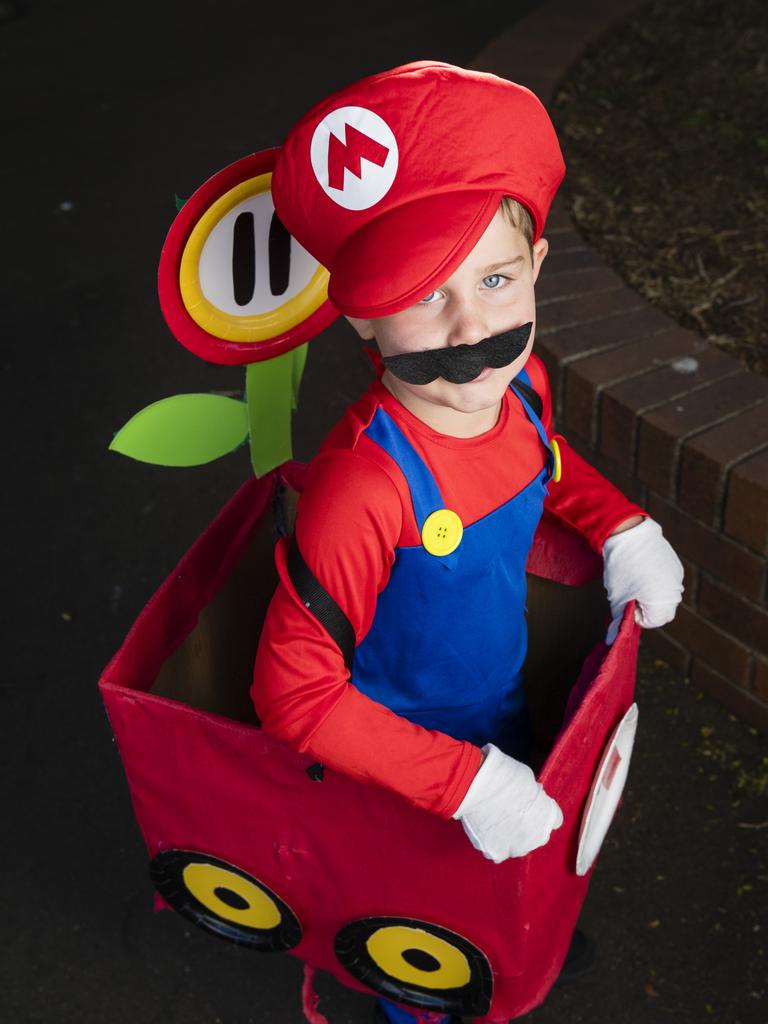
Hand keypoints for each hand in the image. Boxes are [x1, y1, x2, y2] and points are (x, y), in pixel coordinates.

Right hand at [452, 744, 562, 861]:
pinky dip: (492, 840)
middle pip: (535, 835)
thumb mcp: (528, 779)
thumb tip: (529, 799)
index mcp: (548, 818)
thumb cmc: (502, 776)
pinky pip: (496, 849)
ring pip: (516, 845)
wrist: (474, 785)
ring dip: (510, 836)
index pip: (554, 819)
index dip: (542, 810)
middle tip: (511, 811)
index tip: (532, 803)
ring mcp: (514, 848)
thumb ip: (533, 795)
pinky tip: (486, 825)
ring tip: (496, 819)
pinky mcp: (493, 852)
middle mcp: (535, 838)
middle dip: (527, 826)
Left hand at [602, 517, 683, 643]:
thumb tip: (613, 639)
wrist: (629, 535)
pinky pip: (668, 581)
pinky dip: (657, 581)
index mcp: (662, 602)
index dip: (637, 615)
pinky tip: (643, 570)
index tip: (627, 601)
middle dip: (647, 608)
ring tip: (636, 579)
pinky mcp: (676, 565)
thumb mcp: (617, 598)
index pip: (653, 622)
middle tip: (631, 594)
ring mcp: (677, 577)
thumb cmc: (622, 569)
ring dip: (652, 595)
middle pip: (663, 612)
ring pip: (666, 597)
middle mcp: (675, 591)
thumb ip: (619, 620)